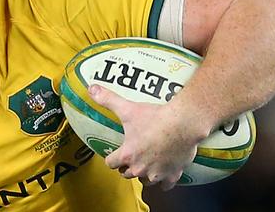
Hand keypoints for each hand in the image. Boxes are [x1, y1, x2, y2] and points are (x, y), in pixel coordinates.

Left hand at [87, 84, 204, 189]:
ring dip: (144, 175)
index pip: (111, 163)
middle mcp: (140, 168)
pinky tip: (164, 174)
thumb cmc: (154, 117)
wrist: (183, 123)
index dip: (112, 158)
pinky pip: (165, 185)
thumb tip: (91, 88)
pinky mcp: (173, 174)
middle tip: (132, 157)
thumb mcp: (128, 108)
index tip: (115, 154)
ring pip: (145, 181)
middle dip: (127, 167)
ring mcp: (157, 173)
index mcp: (127, 154)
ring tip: (146, 165)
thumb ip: (107, 99)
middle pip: (127, 174)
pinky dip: (164, 181)